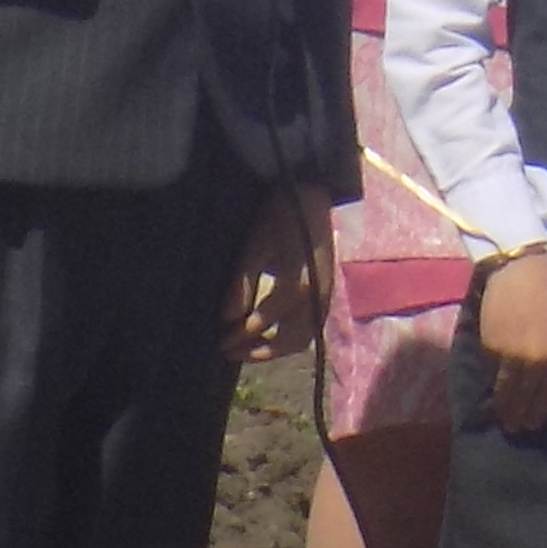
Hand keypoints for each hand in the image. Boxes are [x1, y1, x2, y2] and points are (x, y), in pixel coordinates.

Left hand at [225, 185, 327, 366]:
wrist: (310, 197)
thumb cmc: (277, 217)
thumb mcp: (255, 244)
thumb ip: (242, 282)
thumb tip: (227, 317)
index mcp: (297, 283)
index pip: (265, 320)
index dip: (241, 334)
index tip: (220, 341)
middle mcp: (317, 296)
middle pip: (290, 339)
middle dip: (258, 350)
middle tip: (229, 350)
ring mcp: (325, 297)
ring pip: (303, 338)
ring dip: (275, 348)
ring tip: (247, 348)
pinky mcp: (326, 295)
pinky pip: (310, 328)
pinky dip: (288, 338)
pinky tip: (268, 335)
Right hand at [477, 245, 546, 433]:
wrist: (521, 273)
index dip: (540, 412)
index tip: (533, 424)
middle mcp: (538, 360)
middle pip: (527, 397)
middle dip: (522, 415)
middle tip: (517, 429)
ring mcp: (513, 355)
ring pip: (508, 391)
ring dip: (506, 409)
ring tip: (504, 420)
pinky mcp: (492, 348)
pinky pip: (493, 374)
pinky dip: (494, 386)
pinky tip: (494, 394)